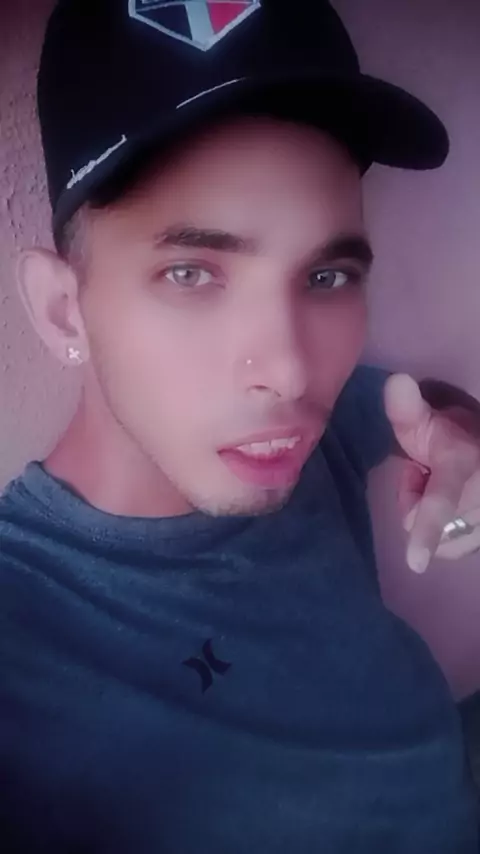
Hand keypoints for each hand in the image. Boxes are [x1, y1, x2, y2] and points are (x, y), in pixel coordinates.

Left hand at [384, 374, 479, 573]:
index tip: (415, 563)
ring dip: (431, 518)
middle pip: (419, 520)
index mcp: (462, 465)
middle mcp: (478, 501)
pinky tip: (454, 509)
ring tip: (441, 488)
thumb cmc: (454, 436)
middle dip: (415, 499)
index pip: (439, 502)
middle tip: (425, 473)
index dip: (427, 532)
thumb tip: (395, 381)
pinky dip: (444, 533)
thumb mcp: (429, 420)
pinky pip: (450, 547)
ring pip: (436, 538)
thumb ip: (407, 408)